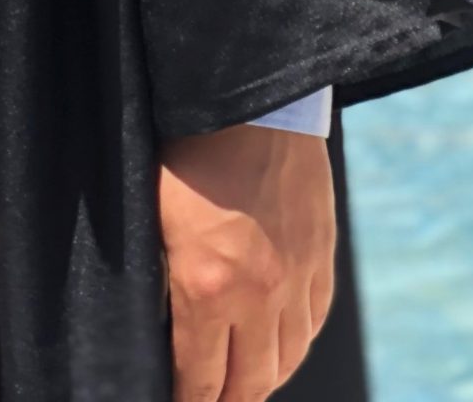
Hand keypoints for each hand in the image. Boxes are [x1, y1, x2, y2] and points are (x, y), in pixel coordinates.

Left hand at [159, 125, 335, 401]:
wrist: (248, 98)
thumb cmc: (184, 147)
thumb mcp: (153, 216)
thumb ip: (163, 276)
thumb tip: (163, 322)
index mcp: (207, 286)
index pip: (200, 378)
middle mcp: (259, 295)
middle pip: (250, 381)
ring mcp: (296, 279)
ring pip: (287, 359)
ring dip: (263, 379)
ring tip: (242, 386)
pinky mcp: (320, 257)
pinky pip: (312, 323)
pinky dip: (295, 344)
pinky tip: (279, 348)